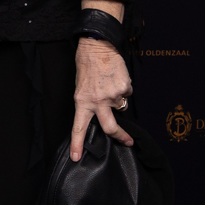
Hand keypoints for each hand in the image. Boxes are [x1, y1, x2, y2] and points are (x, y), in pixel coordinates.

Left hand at [70, 39, 133, 158]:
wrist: (97, 46)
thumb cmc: (87, 66)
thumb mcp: (81, 87)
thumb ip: (89, 103)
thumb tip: (102, 114)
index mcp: (82, 102)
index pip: (79, 127)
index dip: (78, 144)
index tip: (76, 158)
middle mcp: (98, 101)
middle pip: (110, 127)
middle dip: (121, 136)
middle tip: (127, 141)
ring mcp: (112, 95)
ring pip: (120, 105)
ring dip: (118, 98)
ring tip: (110, 82)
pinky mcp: (124, 87)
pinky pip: (127, 92)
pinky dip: (123, 87)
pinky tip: (116, 77)